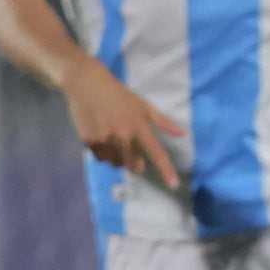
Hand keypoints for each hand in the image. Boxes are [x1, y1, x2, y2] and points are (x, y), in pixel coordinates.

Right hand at [62, 57, 183, 189]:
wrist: (87, 84)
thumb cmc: (119, 95)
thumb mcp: (143, 105)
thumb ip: (162, 121)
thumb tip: (182, 134)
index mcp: (139, 126)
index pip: (156, 152)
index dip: (165, 170)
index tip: (173, 185)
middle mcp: (122, 135)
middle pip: (133, 165)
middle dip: (136, 165)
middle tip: (132, 152)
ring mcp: (104, 139)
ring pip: (115, 163)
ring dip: (118, 159)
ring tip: (114, 140)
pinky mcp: (88, 140)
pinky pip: (99, 157)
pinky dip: (103, 153)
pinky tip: (101, 137)